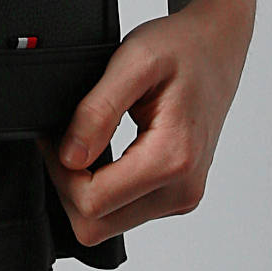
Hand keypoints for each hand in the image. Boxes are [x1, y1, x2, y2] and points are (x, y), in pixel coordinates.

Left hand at [37, 0, 251, 248]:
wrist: (216, 46)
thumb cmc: (182, 48)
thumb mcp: (133, 62)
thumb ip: (98, 112)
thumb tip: (70, 157)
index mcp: (174, 158)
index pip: (93, 202)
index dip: (60, 172)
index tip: (55, 136)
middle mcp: (183, 188)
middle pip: (96, 224)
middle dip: (68, 186)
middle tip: (65, 139)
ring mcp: (182, 196)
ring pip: (106, 223)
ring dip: (84, 187)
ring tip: (85, 140)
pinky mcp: (176, 195)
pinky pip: (123, 211)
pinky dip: (102, 187)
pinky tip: (102, 151)